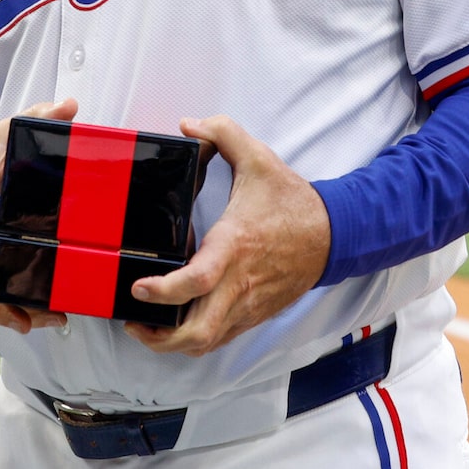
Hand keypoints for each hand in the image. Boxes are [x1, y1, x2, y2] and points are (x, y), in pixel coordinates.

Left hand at [127, 116, 330, 358]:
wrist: (333, 234)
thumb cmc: (294, 202)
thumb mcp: (259, 158)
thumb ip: (223, 133)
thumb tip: (189, 124)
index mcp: (234, 247)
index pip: (196, 281)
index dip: (163, 292)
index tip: (139, 288)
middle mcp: (238, 283)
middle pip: (197, 332)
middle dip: (160, 337)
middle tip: (134, 321)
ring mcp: (247, 304)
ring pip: (207, 342)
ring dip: (173, 344)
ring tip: (148, 328)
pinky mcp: (254, 314)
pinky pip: (221, 338)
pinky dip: (196, 340)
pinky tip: (178, 326)